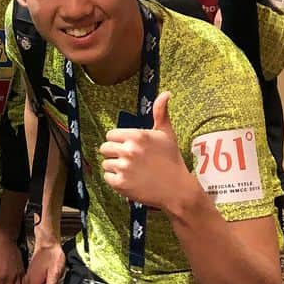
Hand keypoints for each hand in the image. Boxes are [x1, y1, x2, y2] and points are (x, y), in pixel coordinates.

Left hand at [100, 92, 195, 212]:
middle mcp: (129, 150)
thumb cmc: (172, 160)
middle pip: (105, 148)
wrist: (178, 189)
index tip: (130, 148)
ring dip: (115, 168)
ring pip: (106, 163)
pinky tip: (130, 180)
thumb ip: (160, 112)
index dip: (119, 141)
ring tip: (132, 171)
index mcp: (137, 136)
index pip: (111, 135)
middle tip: (130, 160)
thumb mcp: (167, 134)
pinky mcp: (121, 184)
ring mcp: (124, 168)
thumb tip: (166, 93)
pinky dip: (115, 180)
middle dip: (115, 154)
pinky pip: (107, 177)